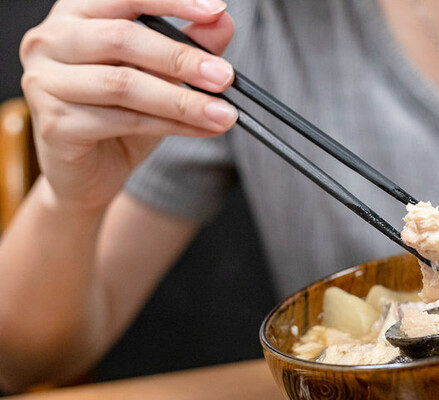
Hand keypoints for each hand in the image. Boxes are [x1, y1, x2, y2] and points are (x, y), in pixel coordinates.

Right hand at [20, 0, 238, 210]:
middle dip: (181, 58)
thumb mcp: (159, 76)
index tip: (215, 9)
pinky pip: (123, 120)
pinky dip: (171, 126)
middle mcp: (49, 40)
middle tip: (224, 77)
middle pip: (122, 38)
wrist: (90, 174)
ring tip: (223, 113)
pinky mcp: (54, 123)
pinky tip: (201, 130)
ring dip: (182, 100)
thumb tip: (222, 21)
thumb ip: (186, 46)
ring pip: (123, 84)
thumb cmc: (119, 115)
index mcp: (75, 14)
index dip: (171, 1)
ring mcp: (45, 81)